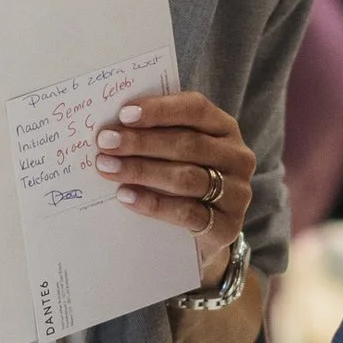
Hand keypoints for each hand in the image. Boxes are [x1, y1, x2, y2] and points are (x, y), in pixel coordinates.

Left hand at [94, 91, 255, 278]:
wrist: (205, 234)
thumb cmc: (183, 180)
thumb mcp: (177, 153)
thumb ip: (158, 135)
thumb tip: (114, 126)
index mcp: (225, 128)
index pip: (196, 109)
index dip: (160, 110)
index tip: (123, 114)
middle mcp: (237, 157)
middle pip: (187, 144)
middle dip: (141, 142)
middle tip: (105, 142)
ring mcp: (237, 193)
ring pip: (186, 178)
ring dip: (142, 171)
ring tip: (107, 168)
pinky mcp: (228, 226)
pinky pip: (186, 213)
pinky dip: (153, 203)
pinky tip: (125, 197)